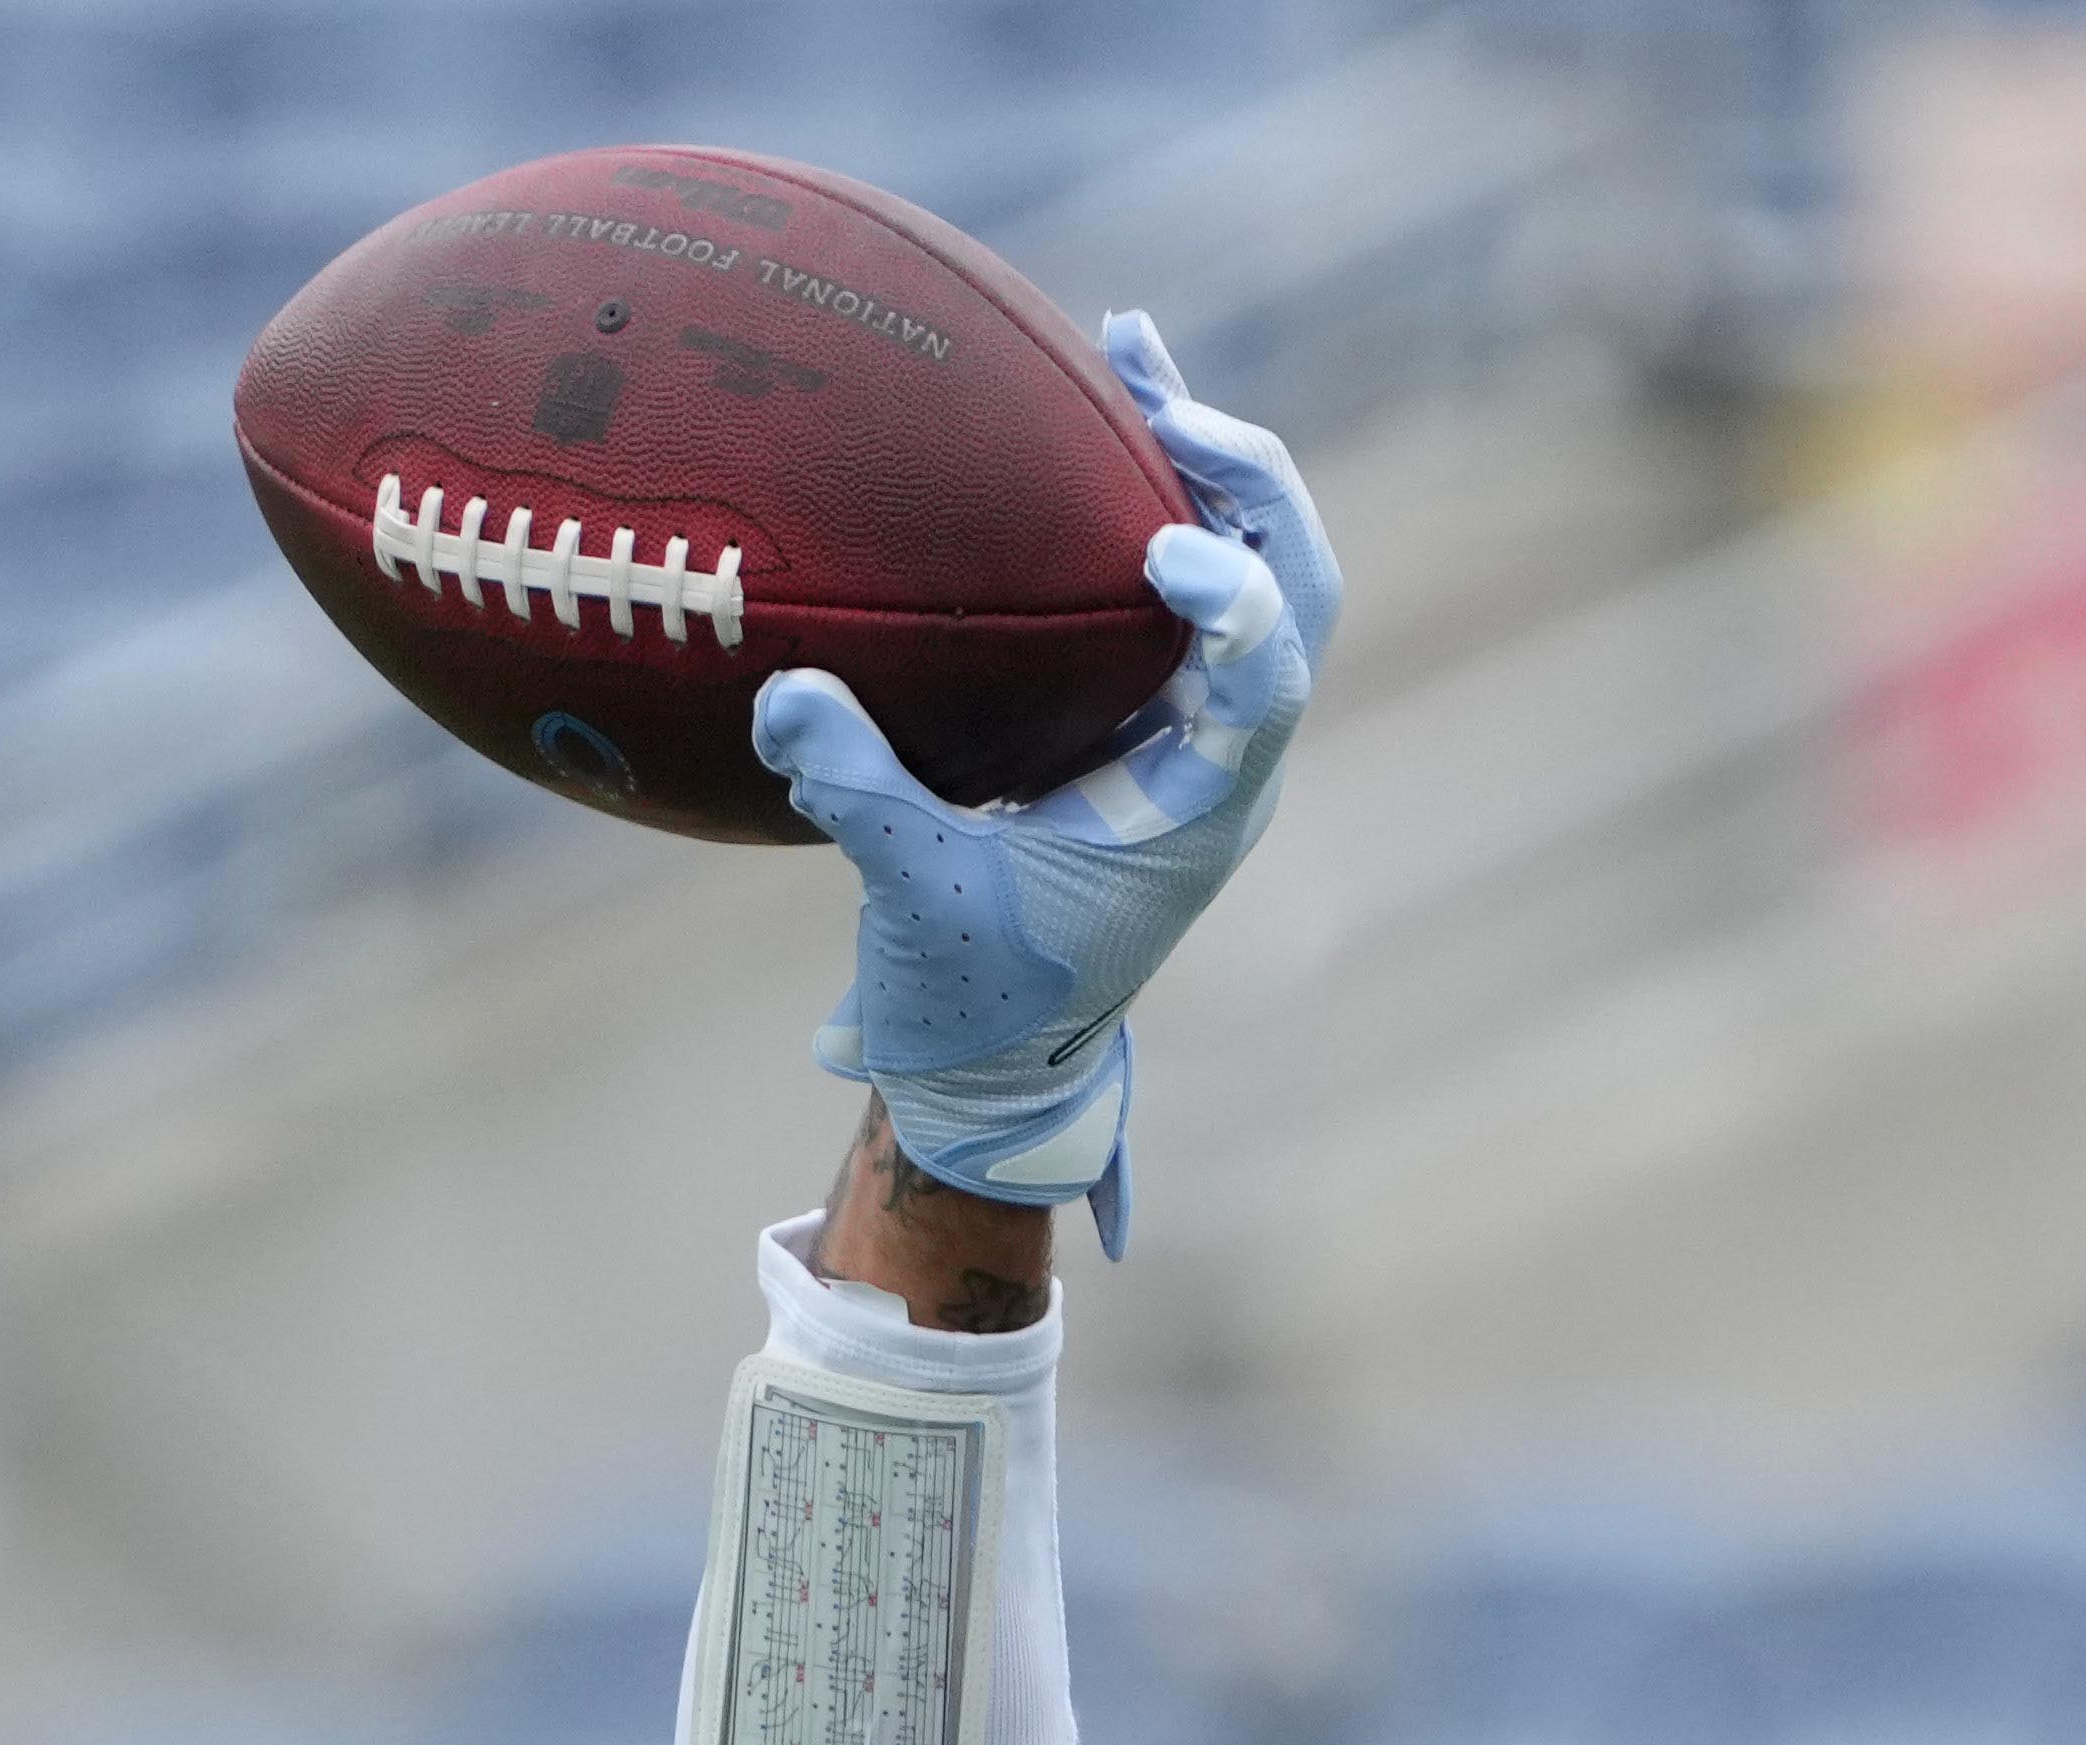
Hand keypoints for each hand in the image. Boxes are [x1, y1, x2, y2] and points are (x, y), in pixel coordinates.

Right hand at [757, 314, 1339, 1231]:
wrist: (991, 1056)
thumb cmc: (969, 998)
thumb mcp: (913, 903)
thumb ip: (861, 798)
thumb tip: (791, 695)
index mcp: (1198, 812)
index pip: (1262, 686)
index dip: (1240, 604)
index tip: (1171, 550)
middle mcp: (1219, 755)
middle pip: (1295, 589)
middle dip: (1242, 484)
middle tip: (1157, 397)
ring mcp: (1190, 723)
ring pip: (1250, 564)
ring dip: (1199, 461)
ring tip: (1128, 346)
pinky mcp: (1143, 706)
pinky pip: (1173, 580)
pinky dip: (1142, 493)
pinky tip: (1090, 404)